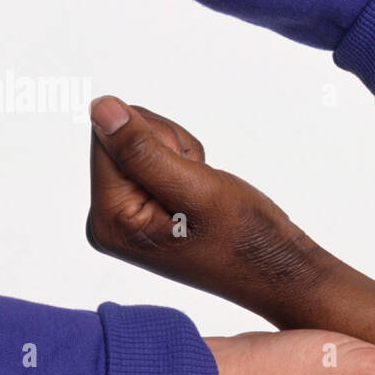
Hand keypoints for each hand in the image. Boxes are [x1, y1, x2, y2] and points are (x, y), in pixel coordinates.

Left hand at [86, 96, 311, 317]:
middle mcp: (107, 219)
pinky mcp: (141, 206)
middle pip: (117, 138)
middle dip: (167, 147)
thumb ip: (142, 150)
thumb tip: (100, 108)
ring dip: (179, 154)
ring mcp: (124, 213)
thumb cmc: (242, 239)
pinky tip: (202, 192)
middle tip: (199, 183)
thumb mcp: (195, 190)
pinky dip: (184, 163)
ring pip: (138, 142)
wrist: (273, 267)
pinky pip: (152, 156)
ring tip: (204, 191)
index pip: (106, 139)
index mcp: (109, 220)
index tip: (187, 172)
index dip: (154, 140)